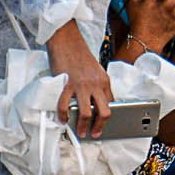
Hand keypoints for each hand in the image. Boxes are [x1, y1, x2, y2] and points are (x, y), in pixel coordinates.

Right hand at [45, 22, 113, 137]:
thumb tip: (98, 103)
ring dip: (83, 126)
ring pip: (86, 113)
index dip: (106, 118)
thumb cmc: (79, 56)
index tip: (102, 125)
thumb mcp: (96, 71)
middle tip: (95, 133)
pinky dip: (64, 115)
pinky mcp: (67, 84)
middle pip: (104, 112)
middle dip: (100, 127)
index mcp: (104, 81)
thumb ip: (98, 86)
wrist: (67, 41)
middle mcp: (96, 84)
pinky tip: (64, 119)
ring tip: (80, 131)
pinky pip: (66, 105)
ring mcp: (82, 85)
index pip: (111, 104)